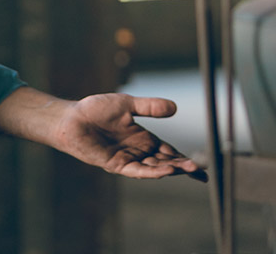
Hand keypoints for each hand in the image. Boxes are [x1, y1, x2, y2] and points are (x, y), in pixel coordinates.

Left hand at [49, 92, 205, 180]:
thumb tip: (175, 108)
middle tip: (201, 170)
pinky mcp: (116, 165)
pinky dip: (152, 171)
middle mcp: (138, 151)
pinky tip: (165, 171)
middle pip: (166, 162)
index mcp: (144, 138)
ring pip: (155, 168)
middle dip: (183, 167)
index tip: (203, 167)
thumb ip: (150, 107)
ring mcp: (128, 159)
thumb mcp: (127, 104)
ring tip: (189, 169)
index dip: (185, 160)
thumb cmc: (96, 110)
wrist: (72, 118)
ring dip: (171, 170)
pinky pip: (137, 170)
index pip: (169, 152)